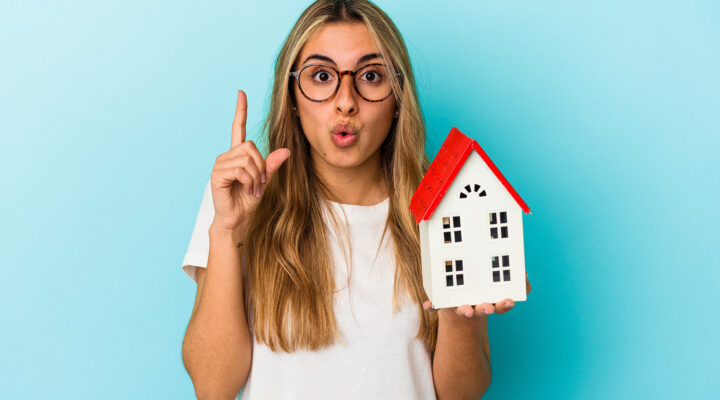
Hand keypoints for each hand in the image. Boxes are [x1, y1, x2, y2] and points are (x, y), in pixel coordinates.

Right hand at [210, 89, 289, 231]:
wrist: (237, 219)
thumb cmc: (248, 200)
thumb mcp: (265, 180)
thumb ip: (272, 165)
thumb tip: (286, 151)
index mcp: (238, 155)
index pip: (239, 128)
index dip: (241, 111)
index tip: (241, 93)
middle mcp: (227, 156)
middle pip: (251, 146)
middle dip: (261, 165)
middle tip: (259, 182)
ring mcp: (220, 164)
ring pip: (247, 158)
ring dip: (255, 175)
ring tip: (252, 187)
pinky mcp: (217, 174)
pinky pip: (240, 169)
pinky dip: (249, 180)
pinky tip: (246, 188)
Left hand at [422, 271, 531, 320]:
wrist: (457, 304)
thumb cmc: (481, 291)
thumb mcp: (499, 286)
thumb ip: (515, 282)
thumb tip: (525, 275)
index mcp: (489, 301)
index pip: (500, 306)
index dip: (505, 304)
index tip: (510, 300)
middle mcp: (476, 307)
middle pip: (483, 310)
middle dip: (486, 309)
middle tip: (488, 307)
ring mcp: (460, 306)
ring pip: (463, 310)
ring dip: (465, 310)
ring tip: (467, 310)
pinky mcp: (444, 304)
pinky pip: (437, 306)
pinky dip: (432, 306)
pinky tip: (427, 304)